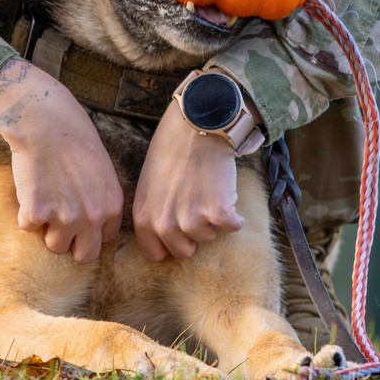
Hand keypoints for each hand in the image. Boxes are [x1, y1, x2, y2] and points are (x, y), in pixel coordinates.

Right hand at [0, 57, 123, 262]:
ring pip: (54, 246)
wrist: (45, 121)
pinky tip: (30, 187)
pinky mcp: (36, 213)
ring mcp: (64, 218)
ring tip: (44, 199)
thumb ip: (100, 198)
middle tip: (59, 222)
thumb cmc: (73, 136)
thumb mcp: (102, 169)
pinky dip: (24, 212)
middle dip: (72, 242)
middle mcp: (91, 217)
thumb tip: (92, 222)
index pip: (104, 239)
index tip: (78, 215)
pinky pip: (27, 228)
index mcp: (111, 205)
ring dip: (47, 229)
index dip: (89, 228)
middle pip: (84, 255)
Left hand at [132, 99, 243, 260]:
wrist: (196, 125)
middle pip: (184, 252)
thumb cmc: (170, 148)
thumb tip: (162, 235)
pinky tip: (227, 194)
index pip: (154, 253)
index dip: (168, 242)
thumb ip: (153, 212)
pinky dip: (235, 215)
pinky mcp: (218, 213)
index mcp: (144, 218)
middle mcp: (165, 224)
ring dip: (212, 219)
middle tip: (195, 206)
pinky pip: (233, 227)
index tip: (177, 229)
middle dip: (191, 234)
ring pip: (208, 238)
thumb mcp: (148, 183)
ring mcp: (192, 220)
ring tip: (207, 190)